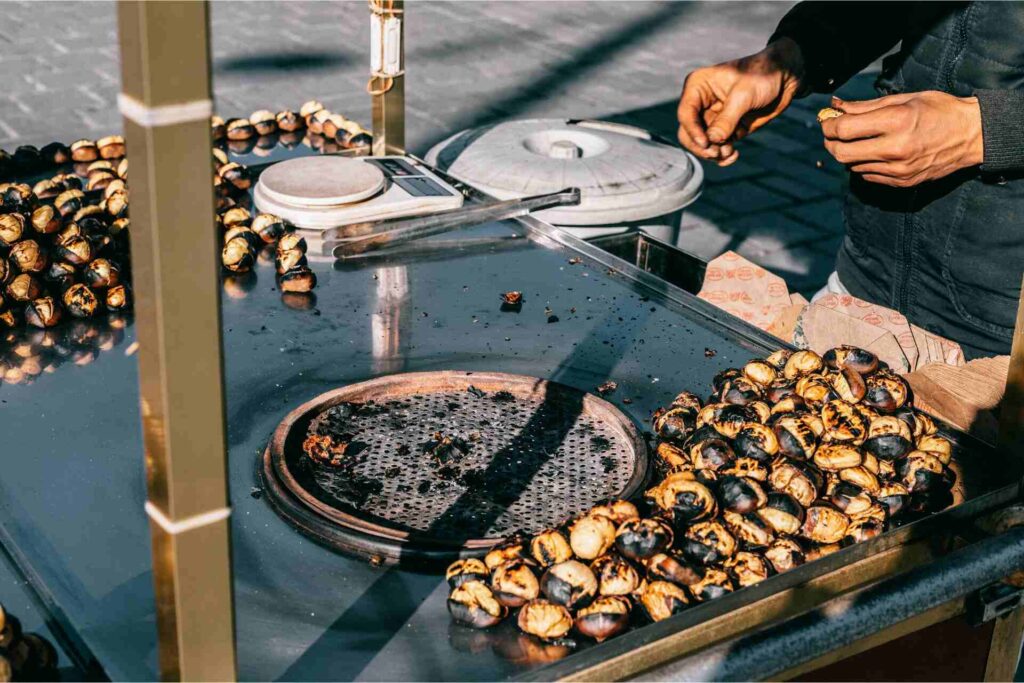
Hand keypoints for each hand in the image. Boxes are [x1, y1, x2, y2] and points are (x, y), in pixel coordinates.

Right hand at [677, 37, 804, 165]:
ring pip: (702, 144)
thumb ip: (727, 119)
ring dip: (714, 153)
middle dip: (701, 146)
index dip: (692, 131)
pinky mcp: (726, 130)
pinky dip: (722, 156)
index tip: (706, 144)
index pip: (685, 113)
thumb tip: (712, 141)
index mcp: (698, 86)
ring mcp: (713, 118)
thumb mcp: (744, 95)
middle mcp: (701, 104)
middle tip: (716, 153)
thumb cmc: (763, 74)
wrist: (785, 78)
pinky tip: (733, 155)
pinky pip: (717, 148)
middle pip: (688, 133)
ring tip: (730, 152)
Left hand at [821, 91, 983, 186]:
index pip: (845, 129)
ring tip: (854, 140)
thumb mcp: (904, 99)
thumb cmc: (939, 110)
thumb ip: (866, 106)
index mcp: (897, 122)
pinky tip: (871, 152)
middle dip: (830, 142)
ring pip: (852, 165)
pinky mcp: (901, 182)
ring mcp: (898, 170)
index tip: (827, 120)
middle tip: (831, 133)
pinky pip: (867, 175)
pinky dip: (862, 163)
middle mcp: (895, 149)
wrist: (971, 135)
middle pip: (841, 152)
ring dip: (846, 153)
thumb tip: (835, 106)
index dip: (829, 125)